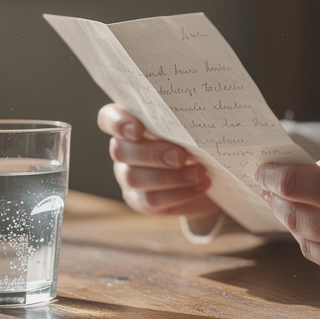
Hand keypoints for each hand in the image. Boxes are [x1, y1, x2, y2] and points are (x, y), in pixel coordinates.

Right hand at [97, 103, 220, 218]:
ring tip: (199, 173)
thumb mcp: (193, 126)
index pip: (108, 118)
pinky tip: (200, 185)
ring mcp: (128, 176)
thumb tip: (197, 118)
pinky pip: (150, 200)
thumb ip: (184, 120)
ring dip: (170, 177)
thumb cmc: (199, 140)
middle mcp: (124, 149)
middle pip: (120, 151)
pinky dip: (179, 193)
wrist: (211, 172)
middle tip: (181, 156)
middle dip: (152, 154)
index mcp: (131, 123)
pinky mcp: (140, 200)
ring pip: (134, 178)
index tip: (138, 130)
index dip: (117, 123)